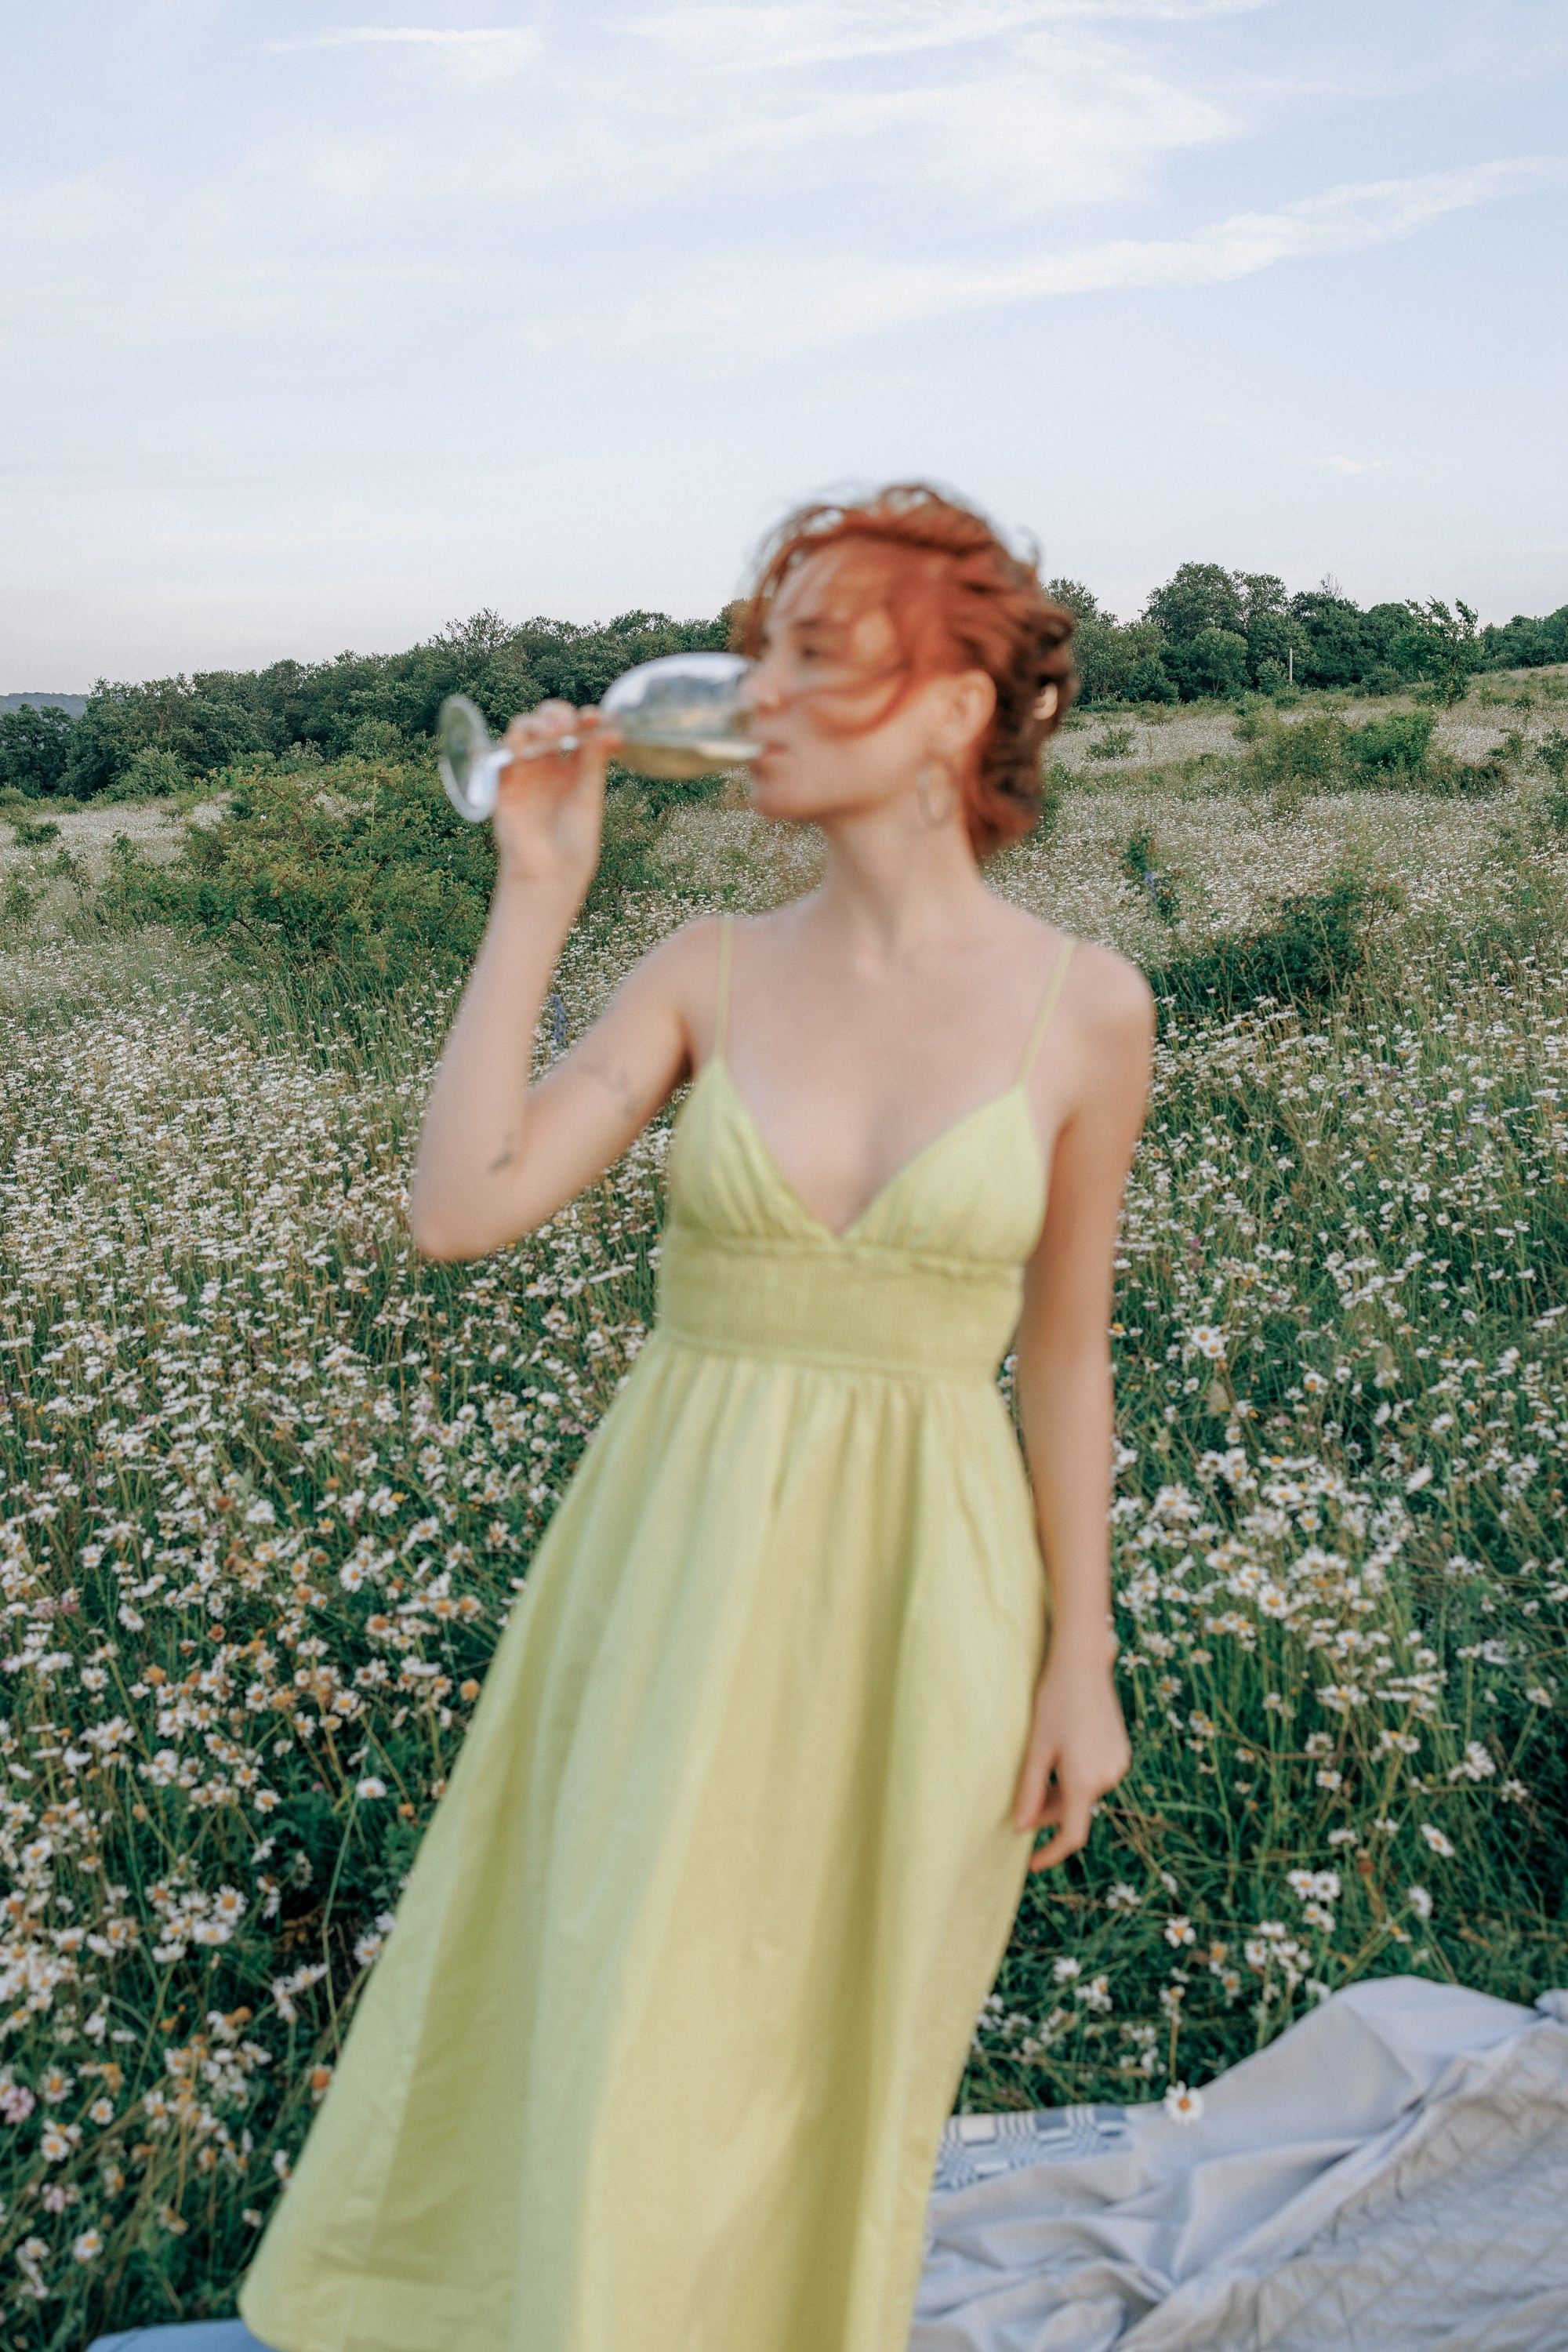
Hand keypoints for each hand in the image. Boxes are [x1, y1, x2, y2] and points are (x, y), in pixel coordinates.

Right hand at [491, 702, 621, 898]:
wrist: (550, 874)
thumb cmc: (572, 841)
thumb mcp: (588, 797)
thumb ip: (593, 762)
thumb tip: (610, 730)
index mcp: (570, 768)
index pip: (574, 731)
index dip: (584, 719)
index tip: (598, 716)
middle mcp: (545, 766)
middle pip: (546, 723)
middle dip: (558, 714)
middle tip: (573, 724)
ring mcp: (523, 772)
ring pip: (523, 730)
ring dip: (538, 723)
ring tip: (558, 731)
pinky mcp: (503, 783)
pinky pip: (503, 753)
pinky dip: (516, 741)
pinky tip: (532, 740)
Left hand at [1011, 1647, 1129, 1870]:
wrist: (1084, 1664)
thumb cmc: (1054, 1702)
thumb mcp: (1036, 1748)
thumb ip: (1029, 1791)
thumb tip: (1020, 1827)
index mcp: (1085, 1781)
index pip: (1071, 1834)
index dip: (1052, 1852)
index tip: (1033, 1863)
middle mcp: (1108, 1778)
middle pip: (1075, 1811)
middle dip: (1048, 1814)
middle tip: (1021, 1806)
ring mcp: (1118, 1764)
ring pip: (1085, 1793)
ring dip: (1061, 1793)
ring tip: (1038, 1770)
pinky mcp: (1120, 1750)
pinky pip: (1095, 1776)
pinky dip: (1075, 1777)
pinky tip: (1060, 1754)